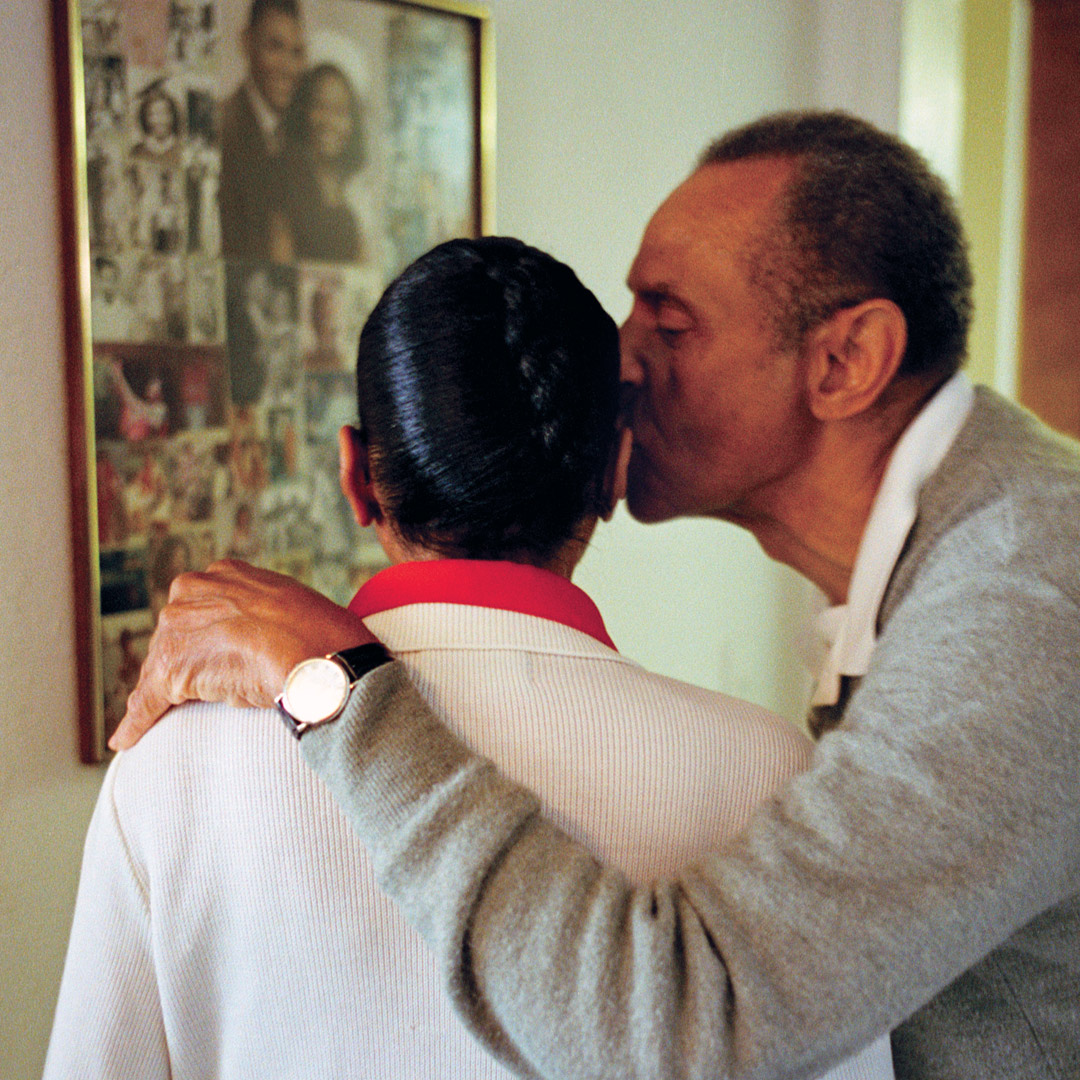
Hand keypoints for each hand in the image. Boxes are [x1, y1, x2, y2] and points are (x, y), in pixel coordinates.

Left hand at [110, 559, 376, 750]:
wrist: (325, 659)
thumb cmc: (324, 639)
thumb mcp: (292, 609)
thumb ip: (262, 616)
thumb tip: (257, 643)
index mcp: (226, 573)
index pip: (199, 610)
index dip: (202, 639)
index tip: (205, 660)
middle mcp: (195, 589)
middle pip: (173, 636)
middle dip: (179, 666)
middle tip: (189, 696)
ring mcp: (180, 625)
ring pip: (160, 668)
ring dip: (157, 697)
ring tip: (150, 722)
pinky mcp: (172, 666)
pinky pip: (148, 699)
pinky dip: (138, 721)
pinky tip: (126, 737)